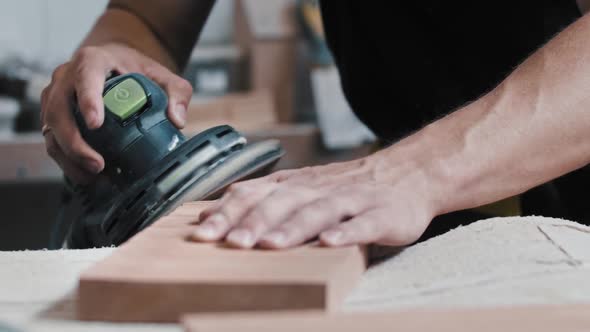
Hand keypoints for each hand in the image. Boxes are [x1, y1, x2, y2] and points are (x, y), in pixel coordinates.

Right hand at [41, 43, 192, 182]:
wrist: (115, 64)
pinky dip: (67, 161)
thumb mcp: (162, 75)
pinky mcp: (52, 116)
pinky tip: (87, 176)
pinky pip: (52, 140)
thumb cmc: (135, 69)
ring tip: (94, 176)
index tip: (95, 124)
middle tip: (98, 165)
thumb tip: (177, 120)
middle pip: (59, 109)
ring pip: (50, 129)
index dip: (88, 100)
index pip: (86, 77)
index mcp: (93, 61)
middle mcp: (66, 77)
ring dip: (69, 157)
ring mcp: (55, 97)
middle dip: (75, 142)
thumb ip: (177, 92)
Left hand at [191, 152, 435, 248]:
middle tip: (229, 242)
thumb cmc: (346, 186)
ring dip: (293, 227)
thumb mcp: (301, 187)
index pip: (255, 193)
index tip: (202, 231)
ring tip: (271, 244)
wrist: (406, 172)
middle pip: (282, 202)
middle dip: (253, 222)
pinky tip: (330, 244)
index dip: (228, 211)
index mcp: (296, 184)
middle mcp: (319, 188)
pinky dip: (347, 232)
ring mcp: (351, 200)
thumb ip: (260, 198)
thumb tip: (210, 213)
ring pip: (318, 211)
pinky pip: (363, 224)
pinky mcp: (381, 214)